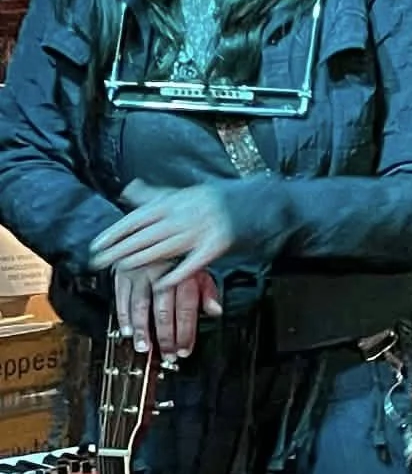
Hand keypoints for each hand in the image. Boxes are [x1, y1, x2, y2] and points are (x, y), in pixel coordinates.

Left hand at [88, 182, 235, 285]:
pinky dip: (177, 274)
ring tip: (122, 268)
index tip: (97, 244)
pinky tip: (162, 283)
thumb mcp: (180, 191)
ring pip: (165, 248)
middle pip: (145, 234)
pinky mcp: (216, 246)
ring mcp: (200, 231)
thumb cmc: (213, 198)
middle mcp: (183, 215)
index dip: (115, 232)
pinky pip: (193, 263)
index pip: (137, 218)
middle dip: (120, 248)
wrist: (252, 201)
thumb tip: (127, 190)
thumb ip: (153, 195)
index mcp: (172, 203)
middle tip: (100, 260)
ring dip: (142, 259)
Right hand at [113, 261, 221, 358]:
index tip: (184, 350)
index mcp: (183, 271)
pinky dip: (123, 315)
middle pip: (163, 310)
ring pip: (140, 305)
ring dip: (142, 330)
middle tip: (167, 355)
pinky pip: (121, 296)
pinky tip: (127, 331)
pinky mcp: (122, 270)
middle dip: (166, 337)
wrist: (155, 230)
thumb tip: (215, 311)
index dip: (185, 332)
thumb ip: (208, 291)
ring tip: (144, 348)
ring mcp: (140, 270)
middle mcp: (162, 271)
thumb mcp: (199, 268)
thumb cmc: (180, 254)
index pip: (186, 308)